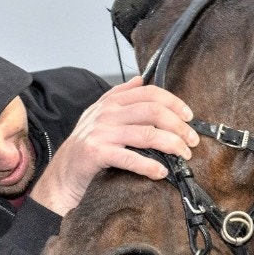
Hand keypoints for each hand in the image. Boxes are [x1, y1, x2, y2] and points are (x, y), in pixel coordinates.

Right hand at [30, 76, 198, 214]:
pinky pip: (131, 157)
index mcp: (111, 102)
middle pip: (154, 112)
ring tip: (184, 155)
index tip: (189, 116)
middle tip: (192, 141)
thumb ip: (120, 95)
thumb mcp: (99, 115)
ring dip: (172, 145)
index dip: (174, 103)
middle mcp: (107, 113)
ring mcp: (101, 132)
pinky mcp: (97, 152)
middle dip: (179, 126)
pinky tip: (161, 172)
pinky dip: (150, 166)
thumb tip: (140, 79)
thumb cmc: (86, 147)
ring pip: (147, 133)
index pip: (150, 93)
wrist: (62, 175)